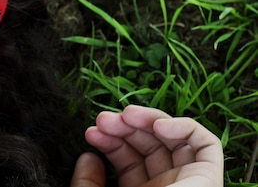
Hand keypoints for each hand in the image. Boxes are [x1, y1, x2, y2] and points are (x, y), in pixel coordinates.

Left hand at [70, 105, 223, 186]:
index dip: (110, 140)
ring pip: (174, 139)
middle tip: (104, 119)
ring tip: (126, 115)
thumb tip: (88, 157)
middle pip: (148, 145)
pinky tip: (157, 126)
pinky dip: (184, 127)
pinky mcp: (209, 180)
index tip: (92, 132)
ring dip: (149, 120)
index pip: (127, 158)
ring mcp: (187, 184)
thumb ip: (87, 184)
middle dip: (125, 125)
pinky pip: (206, 145)